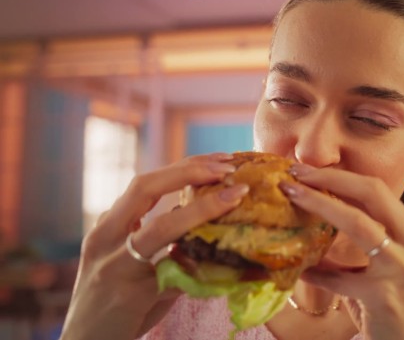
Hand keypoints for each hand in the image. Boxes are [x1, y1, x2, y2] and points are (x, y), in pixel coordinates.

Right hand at [60, 153, 248, 339]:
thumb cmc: (116, 305)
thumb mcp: (132, 264)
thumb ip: (164, 244)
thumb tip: (208, 226)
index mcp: (108, 227)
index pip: (145, 183)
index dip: (183, 166)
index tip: (219, 159)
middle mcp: (105, 238)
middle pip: (144, 188)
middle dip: (189, 171)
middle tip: (228, 168)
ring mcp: (114, 265)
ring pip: (160, 228)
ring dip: (202, 209)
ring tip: (236, 196)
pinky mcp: (127, 294)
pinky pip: (173, 274)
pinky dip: (203, 265)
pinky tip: (232, 262)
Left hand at [280, 164, 403, 339]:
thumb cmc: (399, 302)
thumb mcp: (394, 261)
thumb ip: (372, 237)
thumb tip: (323, 213)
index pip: (378, 190)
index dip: (341, 176)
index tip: (309, 171)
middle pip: (373, 192)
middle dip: (331, 178)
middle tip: (297, 172)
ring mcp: (402, 267)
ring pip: (359, 224)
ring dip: (321, 205)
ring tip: (292, 195)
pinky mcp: (384, 295)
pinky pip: (338, 278)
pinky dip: (314, 273)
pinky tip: (298, 271)